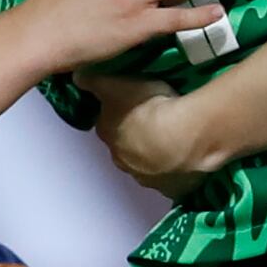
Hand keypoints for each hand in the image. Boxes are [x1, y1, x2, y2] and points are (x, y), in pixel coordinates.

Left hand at [90, 76, 219, 199]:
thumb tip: (76, 77)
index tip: (134, 105)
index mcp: (107, 134)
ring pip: (150, 166)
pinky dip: (179, 171)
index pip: (107, 124)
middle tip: (157, 121)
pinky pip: (174, 179)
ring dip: (158, 156)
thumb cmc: (145, 109)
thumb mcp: (113, 84)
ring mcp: (148, 178)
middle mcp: (122, 161)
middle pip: (127, 148)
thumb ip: (93, 81)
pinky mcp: (173, 189)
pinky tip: (190, 157)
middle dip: (138, 138)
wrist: (180, 138)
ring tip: (177, 137)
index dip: (120, 114)